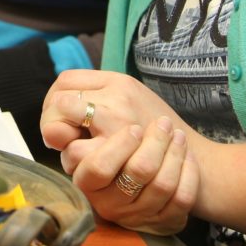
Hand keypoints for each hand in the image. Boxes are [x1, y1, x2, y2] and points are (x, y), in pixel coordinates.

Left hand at [40, 69, 193, 153]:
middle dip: (52, 122)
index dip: (57, 101)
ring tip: (79, 152)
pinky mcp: (118, 151)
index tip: (64, 119)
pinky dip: (77, 161)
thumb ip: (95, 104)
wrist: (194, 160)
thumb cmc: (158, 134)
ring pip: (62, 129)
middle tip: (63, 138)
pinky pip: (77, 154)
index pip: (66, 80)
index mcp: (118, 80)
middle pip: (58, 102)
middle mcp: (117, 96)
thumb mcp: (131, 104)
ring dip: (63, 145)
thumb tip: (52, 130)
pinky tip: (90, 165)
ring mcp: (118, 121)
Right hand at [67, 117, 198, 234]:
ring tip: (174, 133)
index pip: (95, 166)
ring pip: (163, 183)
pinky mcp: (164, 220)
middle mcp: (109, 202)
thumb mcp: (91, 129)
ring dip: (173, 150)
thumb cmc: (115, 144)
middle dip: (153, 143)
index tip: (133, 128)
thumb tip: (59, 103)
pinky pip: (182, 197)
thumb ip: (75, 113)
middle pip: (137, 171)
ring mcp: (137, 213)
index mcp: (87, 180)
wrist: (151, 176)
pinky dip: (188, 171)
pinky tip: (185, 154)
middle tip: (160, 125)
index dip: (117, 145)